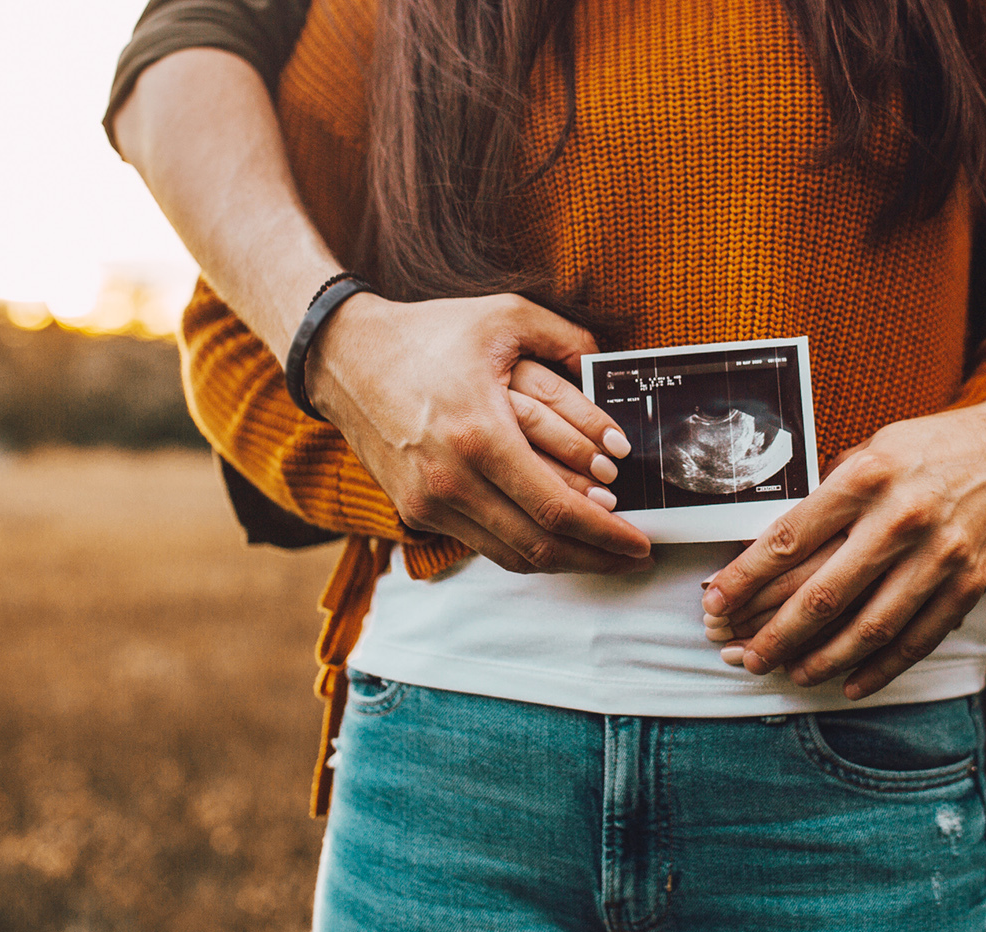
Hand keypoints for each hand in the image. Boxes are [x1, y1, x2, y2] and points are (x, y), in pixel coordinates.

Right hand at [305, 291, 651, 573]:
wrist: (344, 358)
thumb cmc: (428, 334)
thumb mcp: (504, 316)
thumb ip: (567, 338)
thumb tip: (611, 366)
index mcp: (479, 435)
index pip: (556, 509)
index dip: (607, 534)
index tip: (642, 541)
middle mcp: (451, 480)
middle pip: (539, 545)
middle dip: (597, 558)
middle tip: (635, 556)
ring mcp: (430, 503)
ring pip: (512, 556)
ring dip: (565, 560)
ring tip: (605, 554)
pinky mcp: (417, 512)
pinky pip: (485, 544)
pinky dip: (526, 547)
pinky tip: (556, 538)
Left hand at [701, 389, 985, 697]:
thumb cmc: (943, 444)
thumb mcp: (879, 446)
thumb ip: (833, 493)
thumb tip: (778, 544)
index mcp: (867, 475)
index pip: (788, 538)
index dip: (744, 578)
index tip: (714, 602)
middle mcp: (901, 518)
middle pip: (821, 593)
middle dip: (772, 632)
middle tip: (740, 655)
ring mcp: (940, 556)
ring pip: (867, 626)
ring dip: (820, 659)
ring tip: (788, 673)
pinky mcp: (971, 584)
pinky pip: (916, 639)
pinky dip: (879, 668)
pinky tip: (848, 683)